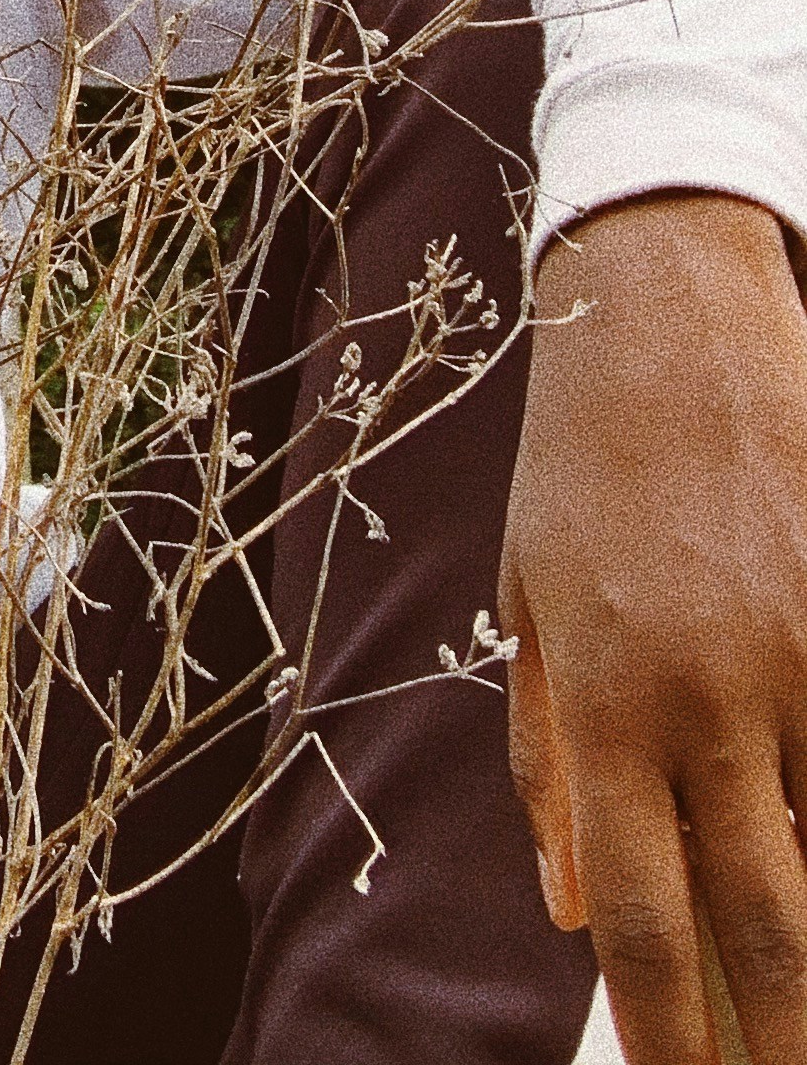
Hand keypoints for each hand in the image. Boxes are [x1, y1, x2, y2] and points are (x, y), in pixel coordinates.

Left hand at [502, 192, 806, 1063]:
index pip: (643, 919)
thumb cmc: (580, 462)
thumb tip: (570, 904)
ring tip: (805, 1010)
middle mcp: (708, 698)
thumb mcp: (527, 601)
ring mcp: (801, 659)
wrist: (667, 315)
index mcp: (605, 701)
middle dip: (780, 1037)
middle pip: (764, 924)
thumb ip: (548, 760)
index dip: (667, 1033)